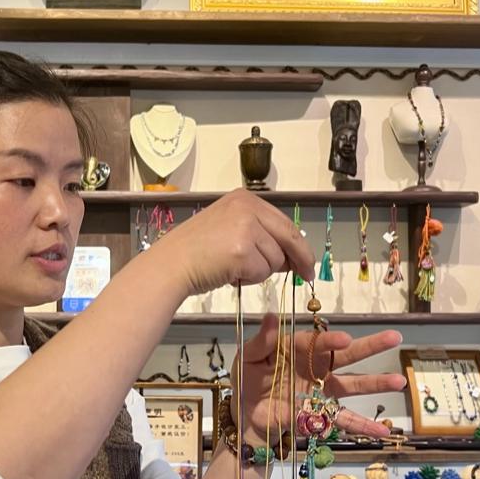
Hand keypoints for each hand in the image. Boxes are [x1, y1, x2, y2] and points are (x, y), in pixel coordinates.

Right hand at [152, 189, 315, 296]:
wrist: (171, 263)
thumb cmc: (196, 251)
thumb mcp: (230, 229)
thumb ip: (259, 235)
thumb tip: (291, 258)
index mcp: (245, 199)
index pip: (285, 223)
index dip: (300, 246)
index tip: (307, 262)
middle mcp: (247, 208)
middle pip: (289, 238)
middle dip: (299, 260)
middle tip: (306, 276)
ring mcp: (245, 228)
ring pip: (275, 259)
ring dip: (259, 271)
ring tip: (232, 267)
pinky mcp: (242, 251)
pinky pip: (262, 272)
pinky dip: (249, 278)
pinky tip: (229, 273)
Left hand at [229, 314, 406, 443]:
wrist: (246, 414)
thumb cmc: (248, 379)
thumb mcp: (249, 357)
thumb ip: (262, 340)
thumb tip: (272, 315)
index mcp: (299, 348)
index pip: (316, 342)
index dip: (330, 340)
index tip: (345, 339)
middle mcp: (315, 366)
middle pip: (345, 356)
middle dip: (370, 348)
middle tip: (394, 337)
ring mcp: (321, 391)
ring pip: (352, 385)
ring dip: (375, 383)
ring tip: (399, 381)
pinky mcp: (320, 413)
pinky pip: (343, 419)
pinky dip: (363, 426)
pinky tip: (383, 431)